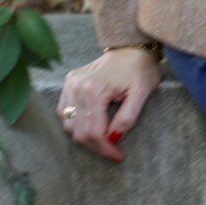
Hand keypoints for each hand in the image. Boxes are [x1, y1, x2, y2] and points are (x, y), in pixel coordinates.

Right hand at [57, 47, 162, 161]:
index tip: (119, 156)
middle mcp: (77, 87)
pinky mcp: (68, 83)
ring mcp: (70, 84)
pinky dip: (75, 124)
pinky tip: (91, 126)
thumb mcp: (141, 94)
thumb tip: (114, 138)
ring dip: (85, 138)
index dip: (106, 149)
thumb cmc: (140, 70)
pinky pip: (63, 112)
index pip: (94, 132)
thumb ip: (128, 117)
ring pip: (68, 125)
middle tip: (113, 152)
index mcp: (95, 90)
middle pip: (79, 132)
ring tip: (104, 140)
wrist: (130, 48)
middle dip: (97, 147)